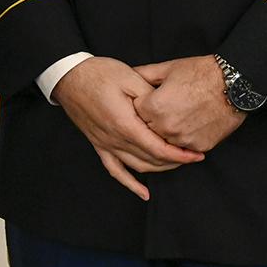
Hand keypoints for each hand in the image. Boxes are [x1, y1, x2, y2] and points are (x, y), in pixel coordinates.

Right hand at [50, 56, 202, 201]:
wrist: (70, 76)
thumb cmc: (99, 73)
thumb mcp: (131, 78)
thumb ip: (151, 98)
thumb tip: (168, 113)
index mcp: (125, 123)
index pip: (158, 148)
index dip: (180, 155)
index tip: (196, 154)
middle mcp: (115, 139)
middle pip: (150, 160)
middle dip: (174, 161)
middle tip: (193, 157)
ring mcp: (105, 144)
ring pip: (137, 167)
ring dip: (158, 169)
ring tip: (177, 165)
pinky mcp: (98, 145)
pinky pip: (115, 170)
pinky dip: (130, 184)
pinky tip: (143, 192)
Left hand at [135, 56, 244, 154]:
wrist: (234, 84)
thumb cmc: (202, 73)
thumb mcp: (169, 68)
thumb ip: (144, 74)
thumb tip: (129, 74)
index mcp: (155, 107)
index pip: (135, 112)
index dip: (141, 104)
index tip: (148, 99)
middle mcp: (166, 127)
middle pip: (147, 130)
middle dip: (151, 120)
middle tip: (164, 108)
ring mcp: (183, 139)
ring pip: (164, 141)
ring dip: (166, 132)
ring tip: (178, 115)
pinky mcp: (199, 146)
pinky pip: (183, 147)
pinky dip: (184, 139)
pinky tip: (190, 125)